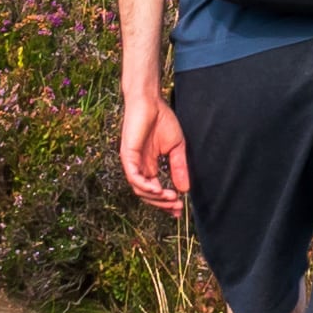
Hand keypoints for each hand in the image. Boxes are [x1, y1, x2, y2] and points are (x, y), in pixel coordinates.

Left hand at [122, 91, 189, 213]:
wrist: (151, 101)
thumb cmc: (162, 120)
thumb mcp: (176, 148)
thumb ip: (179, 168)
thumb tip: (185, 190)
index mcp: (148, 166)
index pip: (154, 191)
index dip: (166, 202)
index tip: (179, 210)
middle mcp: (138, 167)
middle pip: (147, 194)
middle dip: (162, 203)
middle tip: (177, 207)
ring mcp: (131, 162)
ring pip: (139, 189)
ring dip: (155, 197)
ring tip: (170, 198)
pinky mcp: (127, 154)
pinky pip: (133, 176)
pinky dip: (144, 186)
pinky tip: (157, 190)